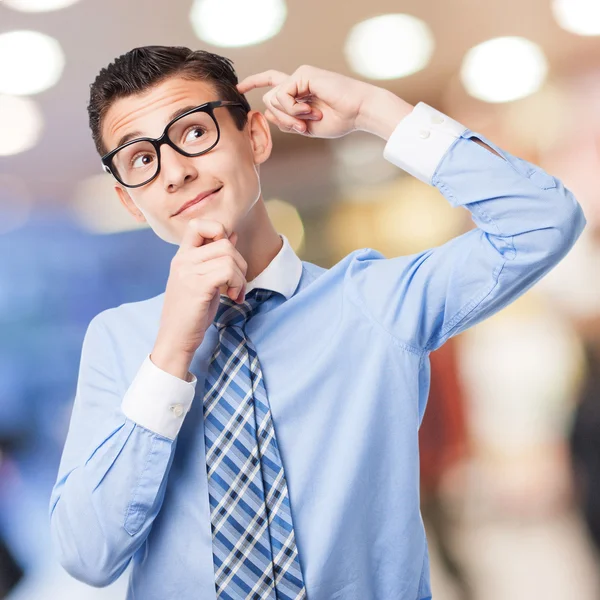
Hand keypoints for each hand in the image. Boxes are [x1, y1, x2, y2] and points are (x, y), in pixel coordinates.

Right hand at [151, 219, 247, 374]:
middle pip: (224, 241)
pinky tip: (233, 297)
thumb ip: (216, 258)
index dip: (219, 232)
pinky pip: (227, 270)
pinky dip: (237, 283)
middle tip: (237, 284)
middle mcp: (182, 260)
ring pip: (229, 256)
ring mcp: (188, 271)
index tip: (227, 256)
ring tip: (235, 293)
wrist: (176, 339)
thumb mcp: (204, 280)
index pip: (198, 224)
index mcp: (182, 257)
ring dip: (241, 276)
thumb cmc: (191, 313)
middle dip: (240, 262)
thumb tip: (233, 235)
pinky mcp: (197, 285)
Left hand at [237, 65, 375, 138]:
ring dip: (288, 116)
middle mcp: (297, 81)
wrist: (358, 112)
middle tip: (301, 127)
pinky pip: (283, 95)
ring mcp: (300, 75)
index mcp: (299, 92)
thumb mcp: (306, 127)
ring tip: (309, 118)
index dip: (254, 82)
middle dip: (281, 119)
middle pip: (269, 100)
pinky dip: (293, 108)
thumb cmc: (339, 120)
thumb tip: (265, 113)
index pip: (272, 83)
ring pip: (273, 99)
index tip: (239, 88)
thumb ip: (286, 121)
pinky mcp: (303, 73)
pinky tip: (309, 110)